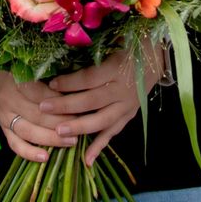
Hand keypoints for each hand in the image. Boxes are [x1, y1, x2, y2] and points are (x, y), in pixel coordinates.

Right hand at [0, 71, 71, 163]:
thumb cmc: (18, 74)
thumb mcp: (32, 71)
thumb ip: (50, 81)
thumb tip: (74, 92)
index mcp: (18, 82)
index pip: (43, 95)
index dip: (61, 103)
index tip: (80, 108)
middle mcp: (10, 101)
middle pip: (37, 115)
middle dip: (60, 122)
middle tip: (80, 127)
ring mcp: (5, 118)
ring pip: (28, 131)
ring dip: (50, 138)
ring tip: (70, 142)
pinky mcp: (4, 131)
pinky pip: (16, 145)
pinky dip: (30, 153)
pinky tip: (46, 157)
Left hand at [41, 42, 166, 165]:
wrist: (156, 58)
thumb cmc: (129, 45)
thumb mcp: (112, 42)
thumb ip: (91, 51)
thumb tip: (60, 53)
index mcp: (117, 68)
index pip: (89, 78)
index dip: (70, 82)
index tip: (51, 83)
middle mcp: (123, 90)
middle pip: (92, 101)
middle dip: (67, 106)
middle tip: (44, 108)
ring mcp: (127, 106)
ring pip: (102, 121)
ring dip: (80, 127)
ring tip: (59, 132)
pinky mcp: (129, 116)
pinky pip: (113, 132)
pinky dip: (100, 146)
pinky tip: (86, 160)